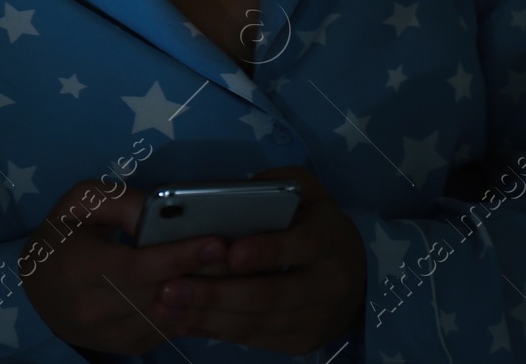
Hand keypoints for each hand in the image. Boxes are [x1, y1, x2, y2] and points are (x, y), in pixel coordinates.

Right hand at [19, 179, 230, 355]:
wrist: (36, 286)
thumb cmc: (63, 235)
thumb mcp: (81, 202)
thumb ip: (120, 202)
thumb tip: (159, 215)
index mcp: (79, 269)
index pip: (138, 268)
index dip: (180, 256)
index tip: (217, 244)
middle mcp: (89, 309)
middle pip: (158, 295)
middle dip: (200, 275)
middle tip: (238, 254)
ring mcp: (104, 334)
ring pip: (165, 317)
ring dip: (199, 296)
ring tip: (227, 271)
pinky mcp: (119, 346)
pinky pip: (163, 332)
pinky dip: (186, 312)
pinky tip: (201, 290)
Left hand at [154, 166, 367, 354]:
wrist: (359, 281)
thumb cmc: (320, 227)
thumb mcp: (312, 194)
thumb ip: (281, 183)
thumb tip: (237, 193)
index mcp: (329, 240)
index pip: (302, 245)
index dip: (267, 250)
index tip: (230, 252)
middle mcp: (327, 283)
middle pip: (270, 295)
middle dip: (217, 292)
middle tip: (171, 286)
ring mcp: (315, 318)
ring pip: (256, 323)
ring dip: (207, 316)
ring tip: (166, 305)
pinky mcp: (300, 341)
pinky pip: (253, 339)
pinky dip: (215, 330)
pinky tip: (185, 319)